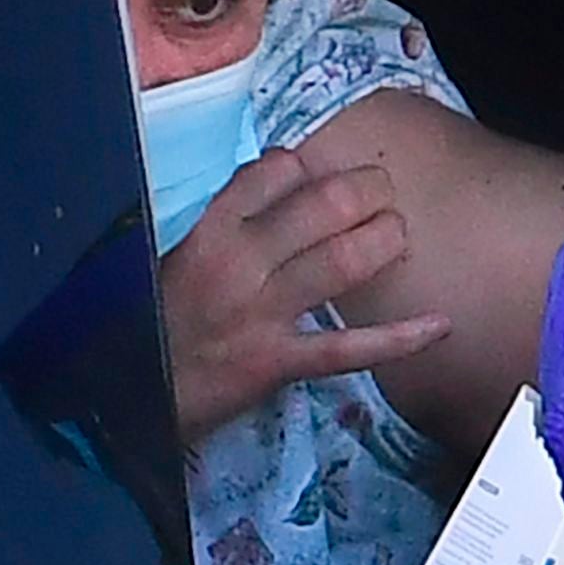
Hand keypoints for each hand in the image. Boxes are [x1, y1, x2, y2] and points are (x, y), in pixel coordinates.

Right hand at [159, 149, 450, 444]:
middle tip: (381, 191)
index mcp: (206, 234)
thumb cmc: (146, 327)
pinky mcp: (279, 362)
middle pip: (321, 207)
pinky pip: (350, 348)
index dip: (305, 165)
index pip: (270, 173)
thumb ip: (215, 230)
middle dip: (365, 191)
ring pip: (342, 262)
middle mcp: (239, 264)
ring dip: (384, 240)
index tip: (317, 170)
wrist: (124, 399)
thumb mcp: (166, 263)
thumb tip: (265, 195)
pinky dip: (399, 338)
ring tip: (399, 233)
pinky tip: (438, 324)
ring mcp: (262, 314)